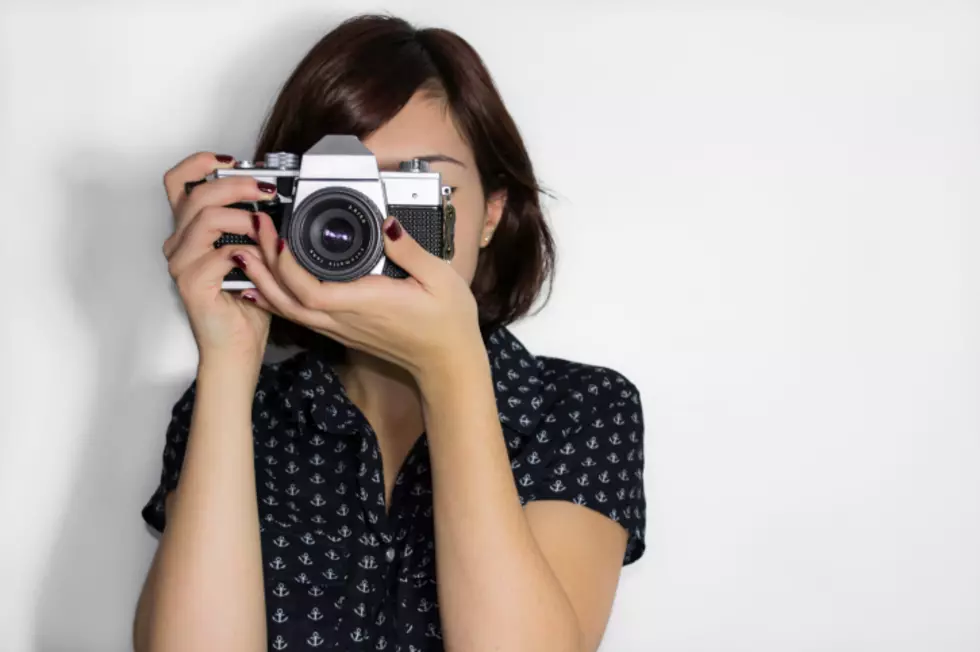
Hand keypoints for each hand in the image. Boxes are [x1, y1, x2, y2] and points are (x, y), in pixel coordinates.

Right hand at [162, 151, 278, 364]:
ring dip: (244, 219)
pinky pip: (218, 255)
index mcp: (189, 229)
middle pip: (196, 193)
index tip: (233, 161)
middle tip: (266, 190)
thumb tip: (274, 194)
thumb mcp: (253, 250)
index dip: (201, 163)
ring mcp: (181, 263)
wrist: (238, 344)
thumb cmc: (246, 299)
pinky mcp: (190, 284)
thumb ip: (253, 223)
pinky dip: (245, 252)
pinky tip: (259, 260)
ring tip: (266, 230)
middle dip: (236, 185)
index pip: (179, 181)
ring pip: (205, 218)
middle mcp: (178, 242)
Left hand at [234, 217, 483, 380]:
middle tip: (255, 229)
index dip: (286, 265)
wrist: (447, 362)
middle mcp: (345, 319)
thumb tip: (388, 223)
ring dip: (264, 282)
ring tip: (248, 252)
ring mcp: (340, 327)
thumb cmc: (447, 324)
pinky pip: (299, 316)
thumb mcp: (440, 278)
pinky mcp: (342, 330)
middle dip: (264, 264)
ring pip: (288, 310)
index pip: (310, 290)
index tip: (279, 234)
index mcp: (364, 303)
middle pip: (288, 298)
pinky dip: (276, 299)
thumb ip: (410, 250)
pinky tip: (264, 286)